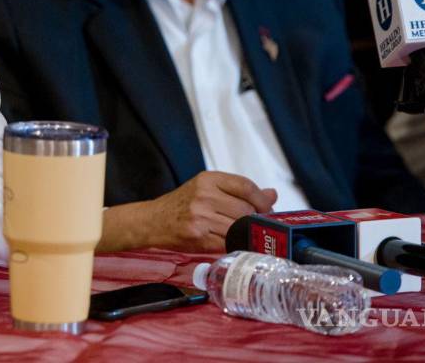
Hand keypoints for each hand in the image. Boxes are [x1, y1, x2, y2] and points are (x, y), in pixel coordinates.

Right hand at [107, 172, 276, 252]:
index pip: (245, 186)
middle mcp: (204, 196)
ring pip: (238, 227)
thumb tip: (272, 194)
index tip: (268, 208)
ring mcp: (200, 217)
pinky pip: (227, 242)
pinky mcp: (198, 237)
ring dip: (245, 233)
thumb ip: (238, 191)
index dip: (262, 199)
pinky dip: (234, 244)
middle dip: (254, 219)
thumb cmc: (181, 205)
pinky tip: (232, 242)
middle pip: (245, 209)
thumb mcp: (206, 188)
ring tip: (242, 233)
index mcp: (208, 179)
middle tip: (253, 224)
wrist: (153, 221)